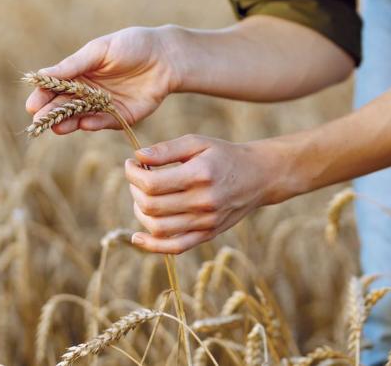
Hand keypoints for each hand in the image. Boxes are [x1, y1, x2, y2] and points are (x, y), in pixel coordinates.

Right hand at [25, 26, 182, 133]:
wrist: (166, 56)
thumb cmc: (131, 45)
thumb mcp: (99, 50)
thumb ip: (73, 65)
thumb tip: (42, 74)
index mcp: (79, 73)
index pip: (54, 87)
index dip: (42, 96)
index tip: (31, 105)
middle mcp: (87, 92)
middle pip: (64, 105)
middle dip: (50, 113)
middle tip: (38, 122)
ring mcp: (103, 105)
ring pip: (81, 117)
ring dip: (68, 122)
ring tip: (56, 127)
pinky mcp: (121, 117)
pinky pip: (105, 122)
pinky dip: (94, 124)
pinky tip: (84, 124)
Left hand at [124, 134, 292, 253]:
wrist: (259, 176)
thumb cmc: (224, 155)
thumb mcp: (198, 142)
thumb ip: (167, 149)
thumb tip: (138, 157)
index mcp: (200, 175)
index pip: (152, 183)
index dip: (133, 174)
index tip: (131, 163)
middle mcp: (204, 202)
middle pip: (151, 206)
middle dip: (134, 190)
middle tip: (137, 178)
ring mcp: (207, 222)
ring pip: (158, 228)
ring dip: (139, 212)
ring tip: (142, 197)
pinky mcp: (208, 234)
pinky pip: (175, 247)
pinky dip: (152, 246)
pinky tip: (136, 238)